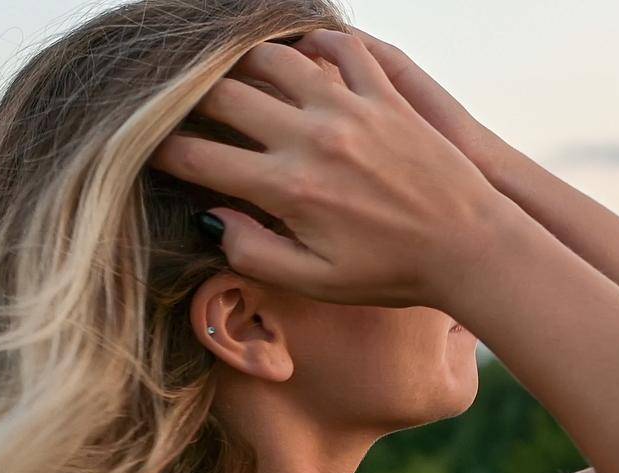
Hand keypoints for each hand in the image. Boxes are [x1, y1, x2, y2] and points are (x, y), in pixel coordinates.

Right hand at [147, 29, 511, 308]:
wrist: (471, 248)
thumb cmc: (393, 274)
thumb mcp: (317, 284)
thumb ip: (254, 255)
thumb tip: (209, 219)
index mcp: (289, 190)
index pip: (200, 158)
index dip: (162, 152)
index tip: (147, 151)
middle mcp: (314, 140)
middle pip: (224, 96)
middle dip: (188, 98)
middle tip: (177, 104)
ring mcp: (352, 110)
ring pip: (274, 59)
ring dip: (241, 62)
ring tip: (226, 74)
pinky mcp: (386, 95)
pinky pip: (341, 48)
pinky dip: (313, 42)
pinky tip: (298, 51)